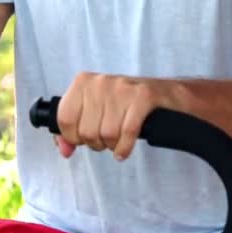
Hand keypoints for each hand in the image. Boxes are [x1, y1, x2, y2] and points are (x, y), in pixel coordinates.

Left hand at [55, 72, 174, 160]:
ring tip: (117, 140)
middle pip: (86, 131)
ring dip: (112, 145)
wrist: (167, 95)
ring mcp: (122, 88)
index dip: (73, 137)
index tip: (83, 138)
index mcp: (83, 82)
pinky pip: (127, 133)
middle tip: (105, 139)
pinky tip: (124, 150)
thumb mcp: (94, 111)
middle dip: (96, 143)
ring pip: (107, 134)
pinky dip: (124, 148)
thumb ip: (72, 131)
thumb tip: (64, 150)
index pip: (65, 119)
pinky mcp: (143, 96)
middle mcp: (100, 82)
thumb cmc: (125, 104)